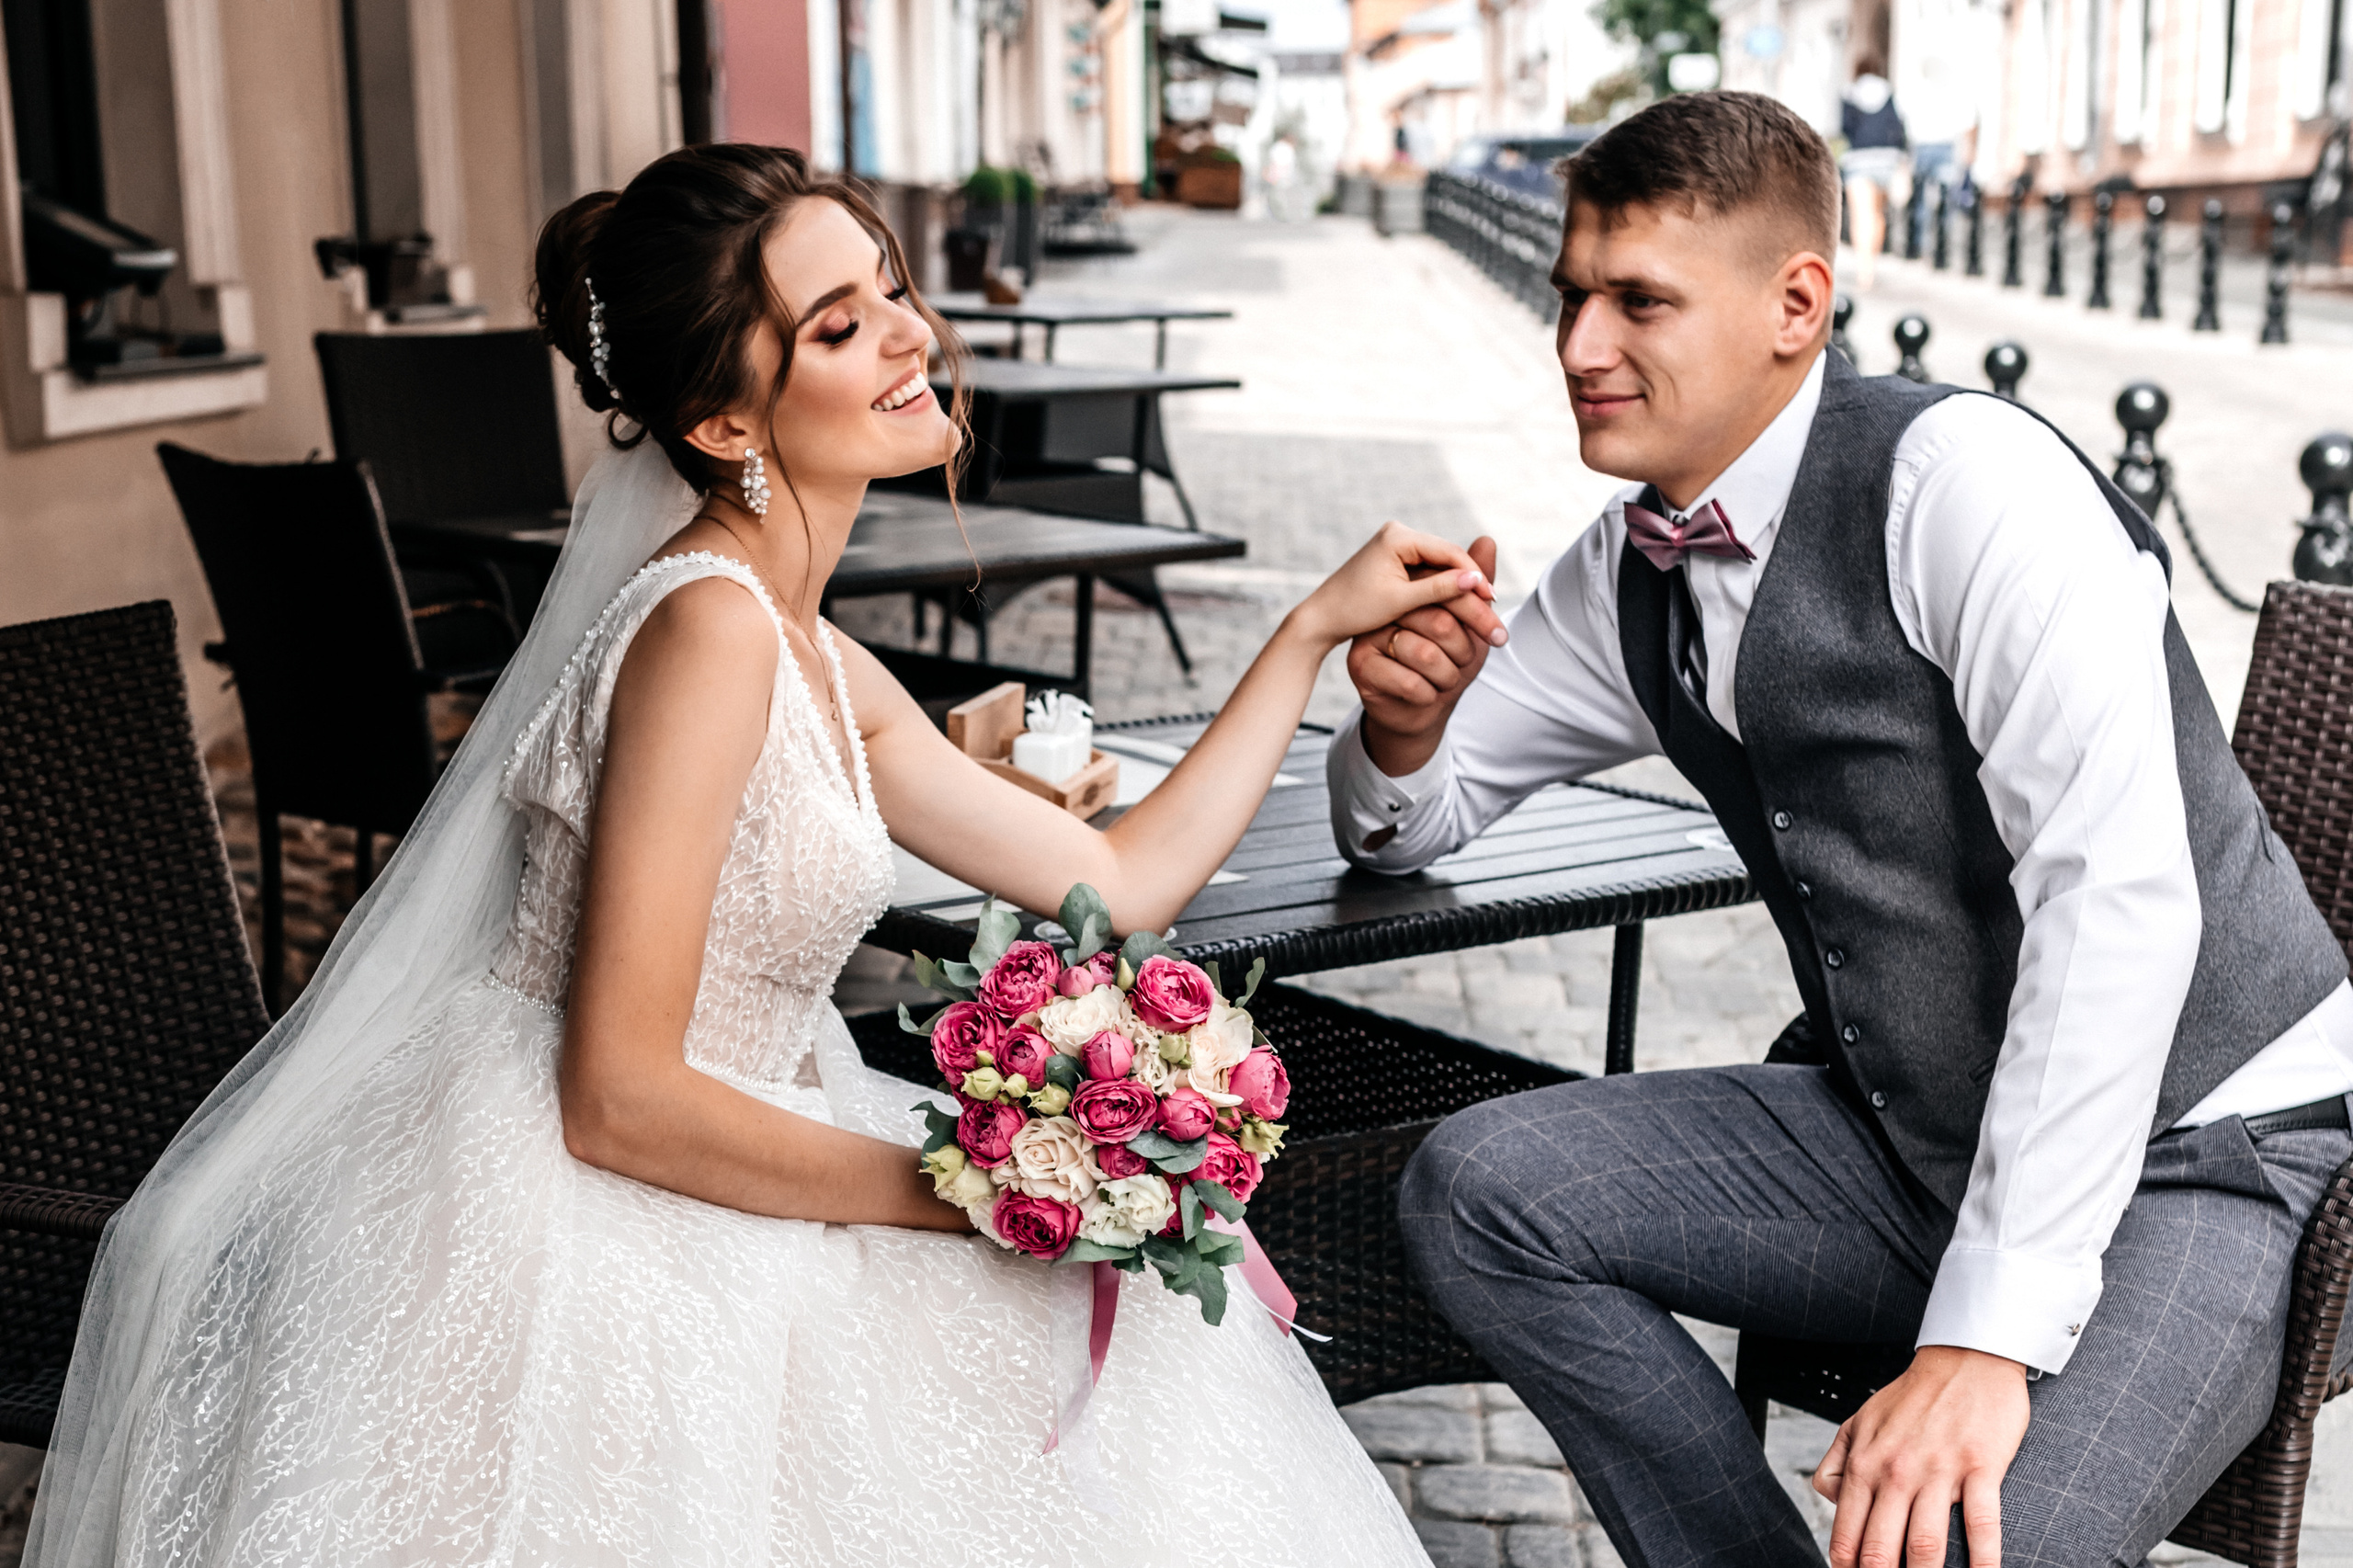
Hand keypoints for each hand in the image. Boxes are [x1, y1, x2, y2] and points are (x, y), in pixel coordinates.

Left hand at [1286, 522, 1504, 655]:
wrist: (1323, 617)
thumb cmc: (1356, 610)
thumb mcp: (1401, 602)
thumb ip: (1438, 589)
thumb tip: (1475, 580)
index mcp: (1397, 536)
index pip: (1448, 552)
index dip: (1473, 575)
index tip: (1492, 598)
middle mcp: (1397, 533)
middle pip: (1446, 556)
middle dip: (1470, 581)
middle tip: (1494, 603)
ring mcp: (1396, 544)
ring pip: (1439, 564)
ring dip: (1459, 584)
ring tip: (1484, 605)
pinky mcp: (1394, 557)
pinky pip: (1427, 570)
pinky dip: (1443, 586)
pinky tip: (1461, 601)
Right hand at [1346, 536, 1500, 774]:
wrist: (1416, 711)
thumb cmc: (1444, 664)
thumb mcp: (1467, 629)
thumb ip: (1472, 587)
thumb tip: (1487, 538)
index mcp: (1411, 591)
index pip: (1448, 591)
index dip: (1478, 614)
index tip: (1499, 635)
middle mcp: (1387, 608)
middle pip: (1438, 621)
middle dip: (1465, 649)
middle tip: (1471, 663)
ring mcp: (1369, 635)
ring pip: (1423, 653)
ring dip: (1448, 676)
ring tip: (1449, 682)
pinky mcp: (1359, 665)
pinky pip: (1408, 681)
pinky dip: (1429, 694)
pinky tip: (1429, 696)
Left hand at [1813, 1345, 2029, 1567]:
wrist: (1964, 1359)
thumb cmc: (1912, 1397)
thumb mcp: (1858, 1422)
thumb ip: (1836, 1463)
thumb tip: (1826, 1502)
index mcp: (1864, 1464)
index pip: (1847, 1533)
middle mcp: (1896, 1471)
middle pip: (1881, 1548)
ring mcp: (1939, 1471)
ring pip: (1925, 1545)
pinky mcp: (1981, 1468)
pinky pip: (1982, 1525)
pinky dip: (1983, 1560)